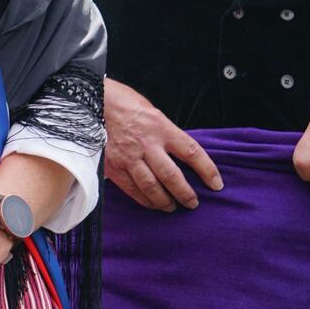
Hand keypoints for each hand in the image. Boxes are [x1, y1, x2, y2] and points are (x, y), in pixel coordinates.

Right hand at [103, 78, 221, 211]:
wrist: (93, 102)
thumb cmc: (126, 105)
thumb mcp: (154, 113)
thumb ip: (166, 134)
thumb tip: (181, 156)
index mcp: (160, 127)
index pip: (191, 152)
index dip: (207, 171)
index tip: (216, 184)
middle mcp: (146, 143)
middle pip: (171, 176)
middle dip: (185, 193)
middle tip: (193, 203)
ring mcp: (128, 156)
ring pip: (151, 187)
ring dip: (165, 201)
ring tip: (173, 207)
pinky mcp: (113, 166)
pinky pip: (132, 189)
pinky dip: (144, 200)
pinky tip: (152, 204)